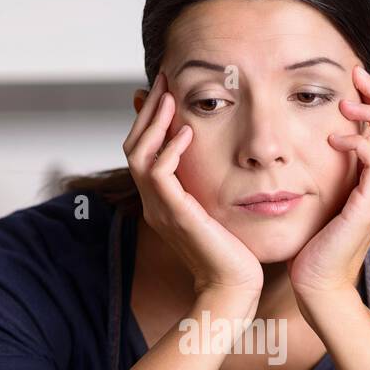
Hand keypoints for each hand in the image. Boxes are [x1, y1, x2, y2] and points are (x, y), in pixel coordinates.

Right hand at [124, 72, 262, 304]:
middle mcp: (155, 204)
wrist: (234, 289)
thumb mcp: (219, 211)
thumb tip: (221, 164)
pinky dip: (169, 150)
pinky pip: (159, 174)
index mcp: (162, 202)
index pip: (143, 151)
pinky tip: (186, 131)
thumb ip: (211, 186)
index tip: (166, 91)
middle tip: (164, 80)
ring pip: (140, 155)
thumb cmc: (235, 254)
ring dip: (154, 122)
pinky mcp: (175, 215)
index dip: (150, 119)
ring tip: (170, 97)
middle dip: (149, 111)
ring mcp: (161, 210)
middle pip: (134, 146)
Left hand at [289, 66, 369, 301]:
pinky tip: (334, 137)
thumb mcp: (329, 200)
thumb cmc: (317, 248)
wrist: (319, 287)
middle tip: (357, 74)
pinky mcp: (368, 206)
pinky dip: (358, 141)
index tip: (362, 78)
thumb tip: (328, 144)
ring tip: (345, 102)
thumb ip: (337, 174)